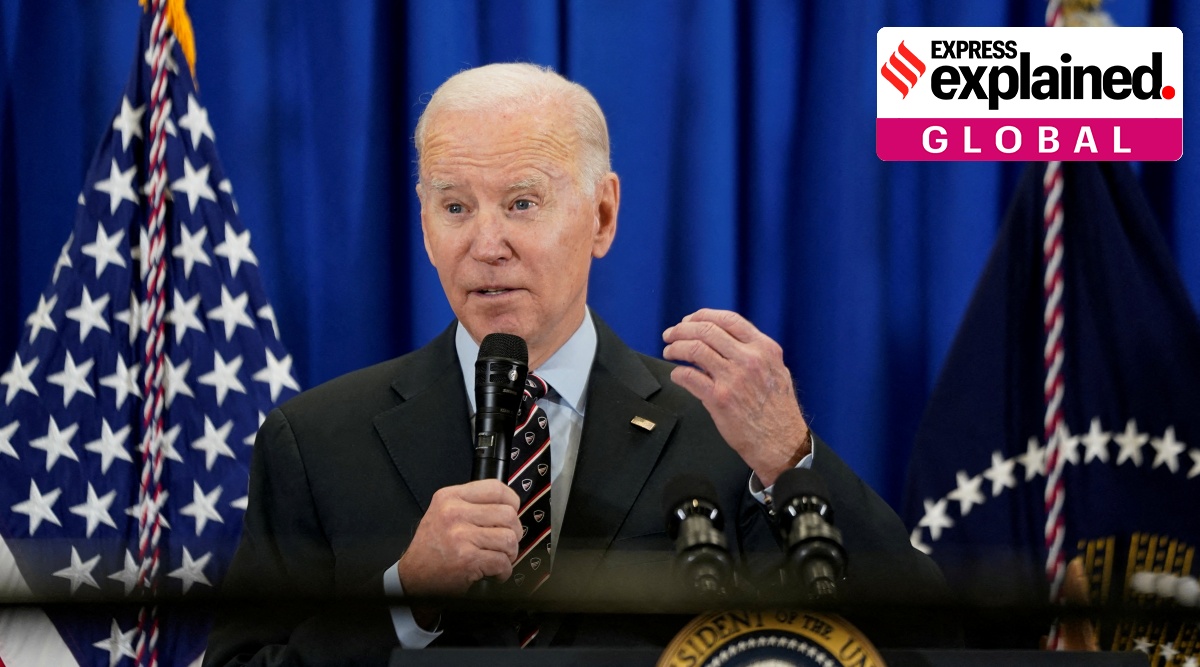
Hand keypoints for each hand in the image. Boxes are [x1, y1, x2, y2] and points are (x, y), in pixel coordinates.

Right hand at [397, 479, 521, 597]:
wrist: (413, 578)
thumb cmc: (431, 548)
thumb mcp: (443, 512)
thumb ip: (471, 504)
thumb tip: (508, 505)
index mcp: (449, 497)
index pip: (495, 488)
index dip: (511, 501)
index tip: (512, 511)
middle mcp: (454, 513)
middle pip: (508, 514)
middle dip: (514, 532)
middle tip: (505, 542)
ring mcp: (460, 536)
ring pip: (509, 539)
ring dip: (510, 553)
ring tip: (498, 557)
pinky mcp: (467, 560)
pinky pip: (502, 562)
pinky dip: (503, 572)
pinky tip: (493, 572)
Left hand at [663, 308, 809, 486]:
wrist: (781, 442)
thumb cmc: (777, 410)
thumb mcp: (775, 371)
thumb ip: (752, 353)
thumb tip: (719, 340)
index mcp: (764, 348)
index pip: (728, 319)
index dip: (702, 316)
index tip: (689, 320)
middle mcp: (750, 359)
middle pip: (706, 330)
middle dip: (682, 329)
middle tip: (670, 335)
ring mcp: (734, 378)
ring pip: (694, 349)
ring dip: (675, 348)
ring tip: (669, 352)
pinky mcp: (719, 398)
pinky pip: (689, 376)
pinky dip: (678, 373)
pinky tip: (677, 374)